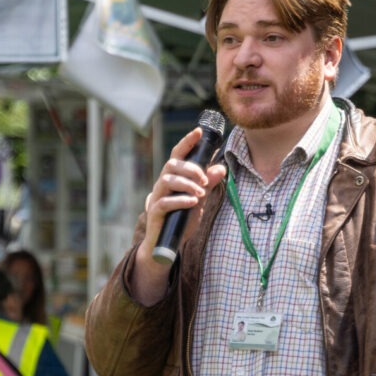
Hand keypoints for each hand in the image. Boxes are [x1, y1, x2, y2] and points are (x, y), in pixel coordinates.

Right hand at [139, 126, 227, 255]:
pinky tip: (193, 202)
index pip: (178, 154)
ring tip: (201, 192)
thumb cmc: (181, 219)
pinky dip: (180, 200)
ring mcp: (157, 197)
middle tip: (205, 179)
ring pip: (167, 180)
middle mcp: (162, 184)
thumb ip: (208, 184)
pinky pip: (165, 202)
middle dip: (190, 168)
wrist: (166, 244)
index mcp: (173, 178)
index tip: (199, 131)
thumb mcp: (199, 199)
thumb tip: (221, 167)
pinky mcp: (155, 212)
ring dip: (187, 184)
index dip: (187, 142)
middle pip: (172, 165)